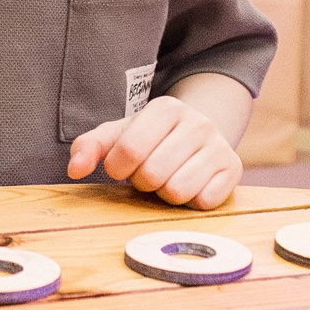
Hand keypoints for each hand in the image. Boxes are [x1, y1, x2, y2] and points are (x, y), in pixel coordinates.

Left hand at [66, 95, 242, 209]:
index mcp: (166, 108)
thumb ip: (89, 147)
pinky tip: (191, 186)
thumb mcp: (118, 135)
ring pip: (178, 191)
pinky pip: (204, 201)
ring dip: (165, 194)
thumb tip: (75, 169)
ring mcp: (219, 146)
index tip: (121, 167)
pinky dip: (191, 201)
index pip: (129, 150)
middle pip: (152, 174)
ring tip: (168, 179)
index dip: (117, 168)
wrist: (198, 137)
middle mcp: (197, 123)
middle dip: (143, 182)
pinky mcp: (234, 171)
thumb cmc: (151, 139)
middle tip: (149, 173)